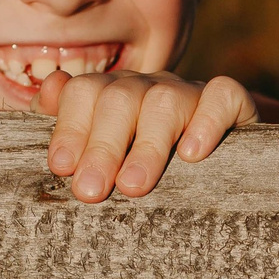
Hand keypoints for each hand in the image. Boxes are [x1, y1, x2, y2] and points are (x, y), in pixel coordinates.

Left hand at [38, 70, 265, 201]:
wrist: (221, 172)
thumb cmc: (145, 173)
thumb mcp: (100, 156)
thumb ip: (66, 125)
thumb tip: (47, 90)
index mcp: (111, 96)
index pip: (83, 93)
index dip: (70, 127)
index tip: (61, 167)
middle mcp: (148, 88)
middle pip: (119, 99)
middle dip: (102, 146)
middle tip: (90, 191)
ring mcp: (189, 93)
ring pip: (165, 101)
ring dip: (147, 146)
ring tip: (132, 186)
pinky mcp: (232, 103)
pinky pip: (221, 97)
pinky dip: (207, 122)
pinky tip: (192, 155)